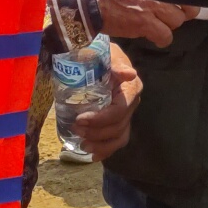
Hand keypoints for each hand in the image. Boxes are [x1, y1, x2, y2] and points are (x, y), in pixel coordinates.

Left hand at [68, 42, 142, 160]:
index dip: (101, 119)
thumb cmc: (99, 52)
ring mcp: (126, 113)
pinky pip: (117, 139)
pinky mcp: (118, 120)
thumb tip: (129, 74)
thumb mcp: (106, 54)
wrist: (97, 53)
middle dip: (97, 133)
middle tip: (76, 129)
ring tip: (83, 145)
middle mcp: (132, 102)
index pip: (120, 110)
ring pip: (119, 136)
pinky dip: (106, 149)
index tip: (80, 120)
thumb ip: (116, 64)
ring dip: (102, 145)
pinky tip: (93, 156)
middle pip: (118, 126)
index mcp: (131, 88)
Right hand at [93, 0, 199, 47]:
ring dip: (168, 26)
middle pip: (185, 8)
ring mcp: (153, 6)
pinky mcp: (145, 22)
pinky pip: (165, 36)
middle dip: (177, 14)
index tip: (180, 4)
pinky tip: (154, 37)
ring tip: (157, 26)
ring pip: (177, 22)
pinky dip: (161, 39)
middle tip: (167, 17)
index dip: (184, 0)